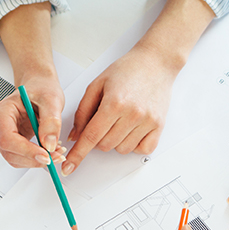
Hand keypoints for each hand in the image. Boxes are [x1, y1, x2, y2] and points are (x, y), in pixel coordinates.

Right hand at [0, 72, 67, 167]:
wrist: (40, 87)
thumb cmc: (41, 88)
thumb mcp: (51, 100)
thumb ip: (51, 121)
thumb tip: (49, 144)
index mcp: (2, 112)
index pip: (7, 139)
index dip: (26, 151)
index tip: (45, 155)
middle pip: (10, 152)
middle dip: (34, 159)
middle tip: (57, 156)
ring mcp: (4, 135)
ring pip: (15, 159)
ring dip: (36, 161)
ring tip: (57, 153)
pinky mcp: (13, 142)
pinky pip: (22, 157)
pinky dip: (37, 159)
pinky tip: (50, 151)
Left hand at [62, 46, 179, 174]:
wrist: (155, 63)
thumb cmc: (127, 70)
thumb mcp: (97, 85)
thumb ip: (83, 111)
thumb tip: (75, 136)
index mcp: (114, 103)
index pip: (91, 137)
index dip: (78, 154)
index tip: (69, 167)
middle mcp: (132, 115)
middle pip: (105, 146)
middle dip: (97, 139)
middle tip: (102, 122)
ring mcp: (147, 122)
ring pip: (122, 149)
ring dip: (115, 141)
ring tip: (119, 121)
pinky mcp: (159, 126)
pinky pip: (142, 150)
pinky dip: (134, 145)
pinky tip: (131, 130)